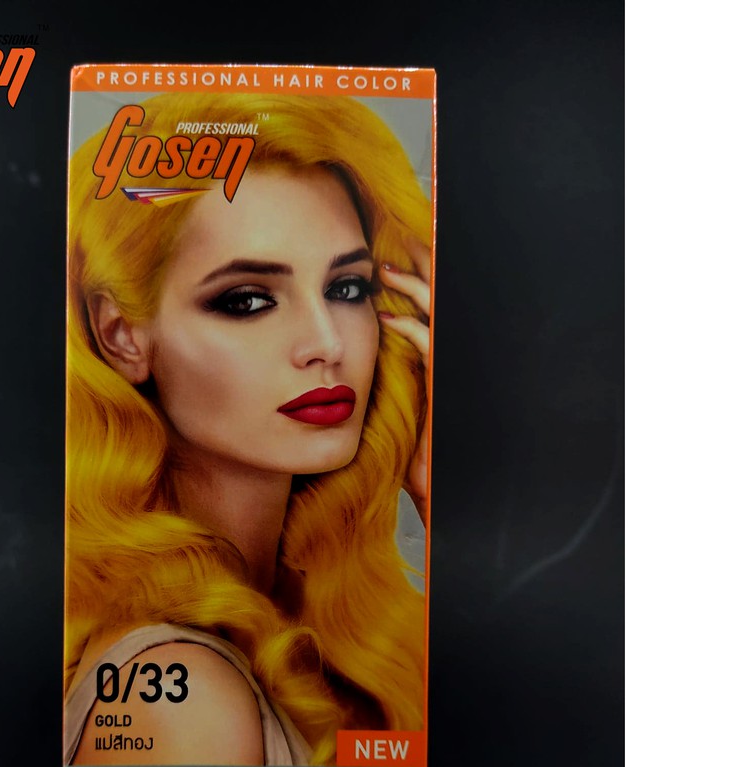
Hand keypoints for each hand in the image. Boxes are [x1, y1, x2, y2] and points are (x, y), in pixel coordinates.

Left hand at [378, 239, 431, 523]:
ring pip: (437, 309)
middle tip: (393, 248)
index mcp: (437, 361)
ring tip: (385, 269)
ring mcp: (449, 367)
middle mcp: (447, 358)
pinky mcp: (445, 380)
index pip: (429, 311)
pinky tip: (385, 318)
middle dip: (419, 268)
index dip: (414, 286)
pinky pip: (428, 340)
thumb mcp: (400, 414)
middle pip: (439, 299)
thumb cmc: (419, 460)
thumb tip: (349, 384)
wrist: (440, 485)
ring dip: (411, 285)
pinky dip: (407, 325)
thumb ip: (386, 391)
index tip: (386, 268)